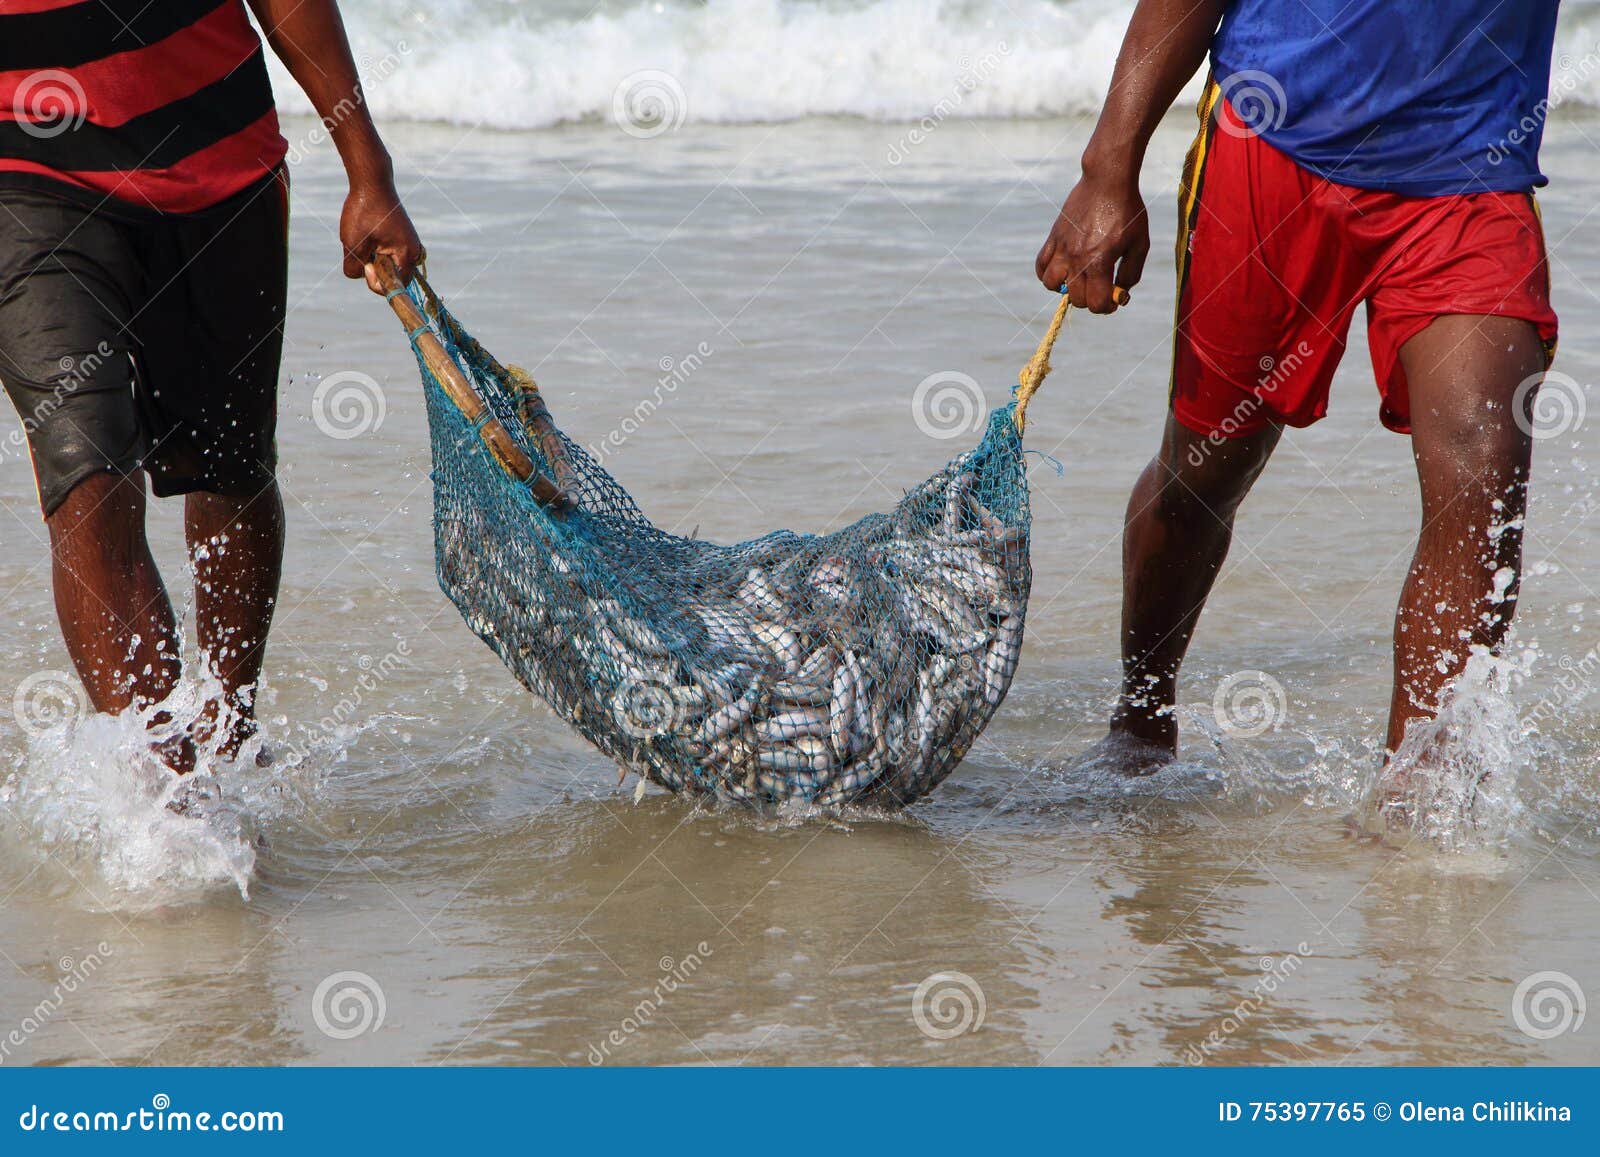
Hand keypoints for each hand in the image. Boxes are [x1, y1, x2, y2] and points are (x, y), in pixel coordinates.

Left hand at [340, 180, 423, 293]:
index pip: (395, 287)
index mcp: (407, 255)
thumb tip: (364, 275)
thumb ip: (354, 269)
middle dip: (373, 267)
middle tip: (362, 246)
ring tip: (365, 236)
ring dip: (372, 257)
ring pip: (387, 265)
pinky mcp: (402, 238)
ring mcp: (409, 245)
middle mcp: (414, 252)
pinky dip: (374, 249)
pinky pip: (388, 254)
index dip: (376, 282)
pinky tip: (369, 232)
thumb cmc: (363, 212)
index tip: (365, 262)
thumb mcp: (352, 243)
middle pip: (391, 277)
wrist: (372, 182)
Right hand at [1035, 168, 1148, 313]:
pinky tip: (1062, 270)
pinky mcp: (1054, 237)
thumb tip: (1121, 294)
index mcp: (1099, 262)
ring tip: (1078, 279)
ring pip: (1052, 285)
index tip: (1115, 298)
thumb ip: (1131, 273)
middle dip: (1091, 298)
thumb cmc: (1128, 212)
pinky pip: (1040, 265)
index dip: (1107, 306)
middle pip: (1076, 298)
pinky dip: (1047, 274)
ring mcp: (1062, 248)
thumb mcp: (1140, 244)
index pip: (1095, 303)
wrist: (1107, 181)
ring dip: (1065, 289)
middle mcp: (1077, 258)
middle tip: (1101, 286)